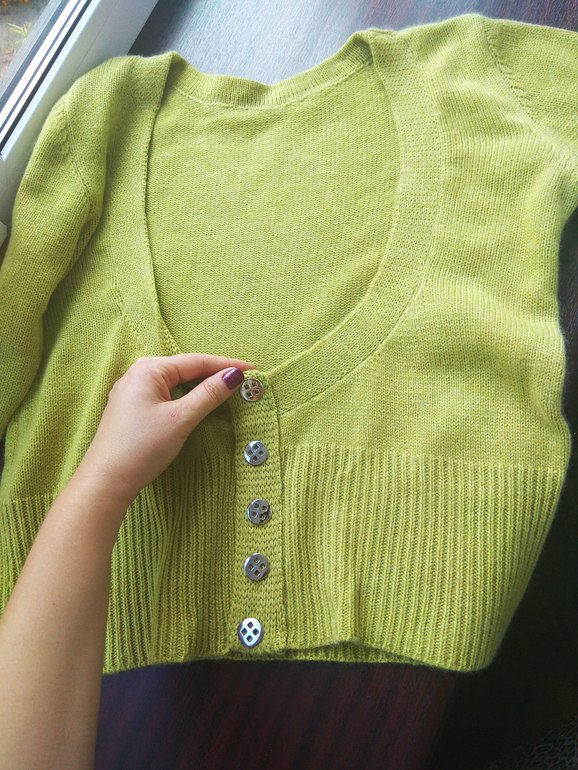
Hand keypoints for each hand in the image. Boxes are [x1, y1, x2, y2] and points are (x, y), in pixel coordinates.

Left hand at [74, 353, 255, 506]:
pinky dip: (186, 396)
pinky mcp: (131, 409)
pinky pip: (166, 394)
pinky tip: (197, 403)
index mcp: (149, 369)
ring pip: (176, 382)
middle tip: (243, 380)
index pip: (196, 361)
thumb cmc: (141, 448)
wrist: (105, 481)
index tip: (252, 370)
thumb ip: (209, 394)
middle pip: (186, 368)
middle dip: (214, 373)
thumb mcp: (181, 418)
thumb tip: (234, 375)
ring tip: (226, 389)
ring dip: (201, 385)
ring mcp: (132, 392)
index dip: (226, 365)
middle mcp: (138, 374)